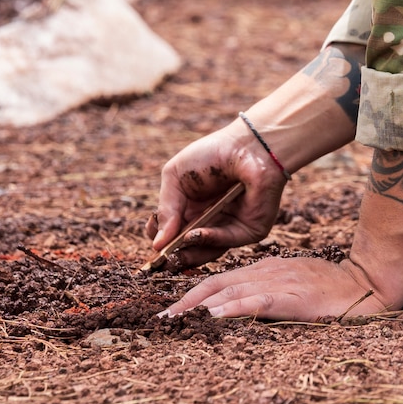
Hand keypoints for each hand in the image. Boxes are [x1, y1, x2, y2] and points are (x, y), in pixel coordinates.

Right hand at [149, 123, 284, 269]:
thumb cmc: (212, 155)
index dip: (160, 240)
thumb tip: (156, 244)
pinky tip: (194, 235)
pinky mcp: (249, 230)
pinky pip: (227, 241)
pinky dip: (209, 240)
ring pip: (206, 251)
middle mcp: (209, 221)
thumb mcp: (175, 176)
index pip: (170, 233)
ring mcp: (229, 227)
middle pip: (187, 248)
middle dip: (173, 254)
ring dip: (188, 254)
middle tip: (161, 259)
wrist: (249, 145)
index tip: (153, 241)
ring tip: (173, 251)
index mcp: (191, 208)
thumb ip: (165, 209)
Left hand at [161, 256, 389, 320]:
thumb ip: (267, 292)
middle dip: (186, 300)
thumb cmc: (332, 289)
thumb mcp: (294, 285)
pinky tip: (214, 315)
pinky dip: (232, 308)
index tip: (171, 309)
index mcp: (266, 269)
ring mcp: (280, 284)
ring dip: (199, 305)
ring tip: (175, 318)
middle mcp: (267, 273)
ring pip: (230, 291)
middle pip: (217, 284)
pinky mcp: (293, 298)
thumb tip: (236, 305)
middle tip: (162, 318)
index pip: (221, 279)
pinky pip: (257, 302)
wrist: (367, 285)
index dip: (193, 292)